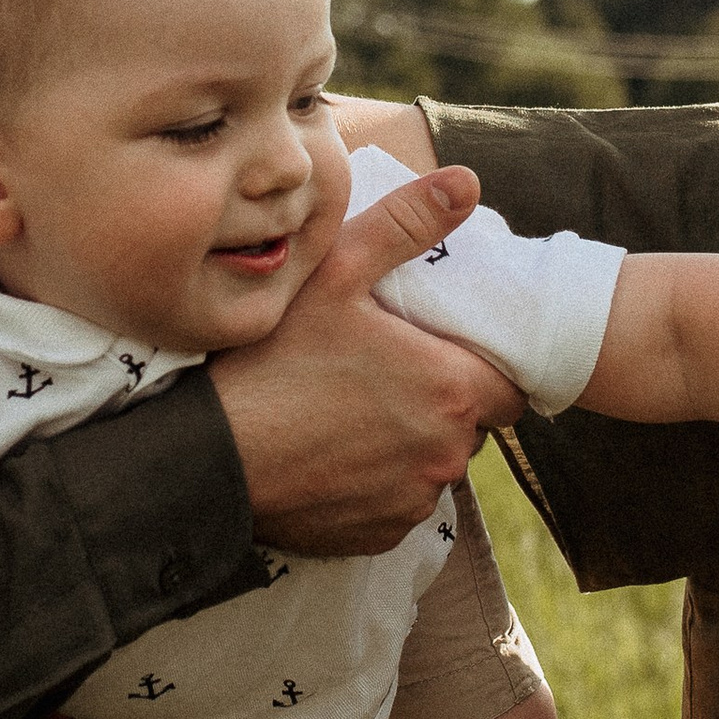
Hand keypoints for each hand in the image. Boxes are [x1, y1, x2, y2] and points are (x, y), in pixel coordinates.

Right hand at [211, 166, 521, 555]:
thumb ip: (406, 226)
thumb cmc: (270, 362)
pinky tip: (331, 455)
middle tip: (380, 374)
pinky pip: (397, 503)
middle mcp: (446, 456)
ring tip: (348, 413)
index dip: (477, 364)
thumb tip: (467, 182)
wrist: (209, 460)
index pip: (509, 384)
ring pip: (432, 464)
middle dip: (438, 400)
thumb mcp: (334, 276)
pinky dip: (376, 483)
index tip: (438, 352)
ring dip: (408, 443)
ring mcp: (413, 502)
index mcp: (451, 390)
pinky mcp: (380, 536)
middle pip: (469, 424)